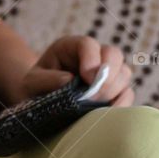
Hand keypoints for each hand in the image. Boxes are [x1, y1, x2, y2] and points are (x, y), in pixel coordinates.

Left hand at [19, 35, 134, 105]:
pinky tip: (109, 113)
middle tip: (94, 96)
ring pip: (124, 72)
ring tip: (97, 107)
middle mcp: (93, 56)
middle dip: (108, 75)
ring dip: (114, 90)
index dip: (92, 59)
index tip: (87, 78)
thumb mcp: (31, 83)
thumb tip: (70, 80)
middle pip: (113, 54)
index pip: (88, 44)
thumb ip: (46, 80)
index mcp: (70, 47)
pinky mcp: (114, 91)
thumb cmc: (35, 90)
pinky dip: (122, 103)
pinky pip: (127, 93)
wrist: (40, 104)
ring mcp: (106, 73)